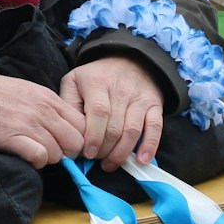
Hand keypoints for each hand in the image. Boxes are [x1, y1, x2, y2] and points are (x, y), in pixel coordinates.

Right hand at [0, 64, 84, 168]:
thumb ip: (52, 108)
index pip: (83, 125)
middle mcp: (44, 112)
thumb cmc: (0, 94)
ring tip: (36, 152)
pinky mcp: (12, 138)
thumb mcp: (33, 92)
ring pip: (58, 154)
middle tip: (55, 153)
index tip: (69, 145)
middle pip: (75, 143)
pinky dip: (36, 162)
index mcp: (50, 100)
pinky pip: (39, 157)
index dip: (79, 139)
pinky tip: (27, 157)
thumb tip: (69, 129)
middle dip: (68, 152)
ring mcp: (28, 125)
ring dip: (50, 158)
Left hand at [60, 56, 165, 170]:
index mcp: (98, 82)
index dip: (93, 136)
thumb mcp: (74, 81)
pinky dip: (149, 146)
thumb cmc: (95, 77)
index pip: (99, 113)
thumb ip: (68, 104)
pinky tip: (141, 161)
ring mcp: (139, 98)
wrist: (127, 59)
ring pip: (132, 131)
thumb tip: (69, 132)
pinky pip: (155, 128)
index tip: (87, 153)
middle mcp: (121, 89)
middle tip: (96, 160)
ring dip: (121, 153)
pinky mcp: (154, 105)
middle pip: (115, 127)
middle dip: (104, 150)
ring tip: (110, 164)